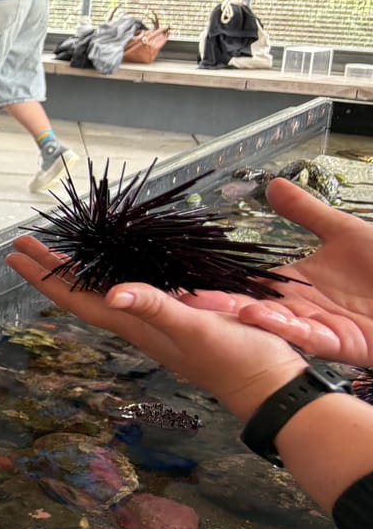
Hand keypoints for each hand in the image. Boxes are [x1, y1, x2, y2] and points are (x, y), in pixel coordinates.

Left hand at [6, 235, 305, 418]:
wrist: (271, 384)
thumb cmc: (235, 358)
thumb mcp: (194, 327)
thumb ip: (155, 308)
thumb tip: (111, 294)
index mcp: (133, 323)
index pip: (76, 298)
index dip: (44, 276)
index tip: (15, 255)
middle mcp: (137, 322)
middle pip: (82, 292)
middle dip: (51, 268)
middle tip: (22, 243)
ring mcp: (157, 320)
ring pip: (103, 290)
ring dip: (77, 271)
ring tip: (56, 251)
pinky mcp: (179, 315)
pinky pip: (133, 289)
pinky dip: (114, 272)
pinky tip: (118, 265)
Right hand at [177, 177, 372, 366]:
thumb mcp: (345, 231)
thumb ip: (306, 211)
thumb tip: (273, 185)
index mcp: (298, 283)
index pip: (251, 282)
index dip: (221, 281)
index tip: (186, 278)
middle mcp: (302, 308)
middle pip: (254, 306)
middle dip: (220, 304)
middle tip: (182, 299)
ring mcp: (320, 327)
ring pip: (275, 324)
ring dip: (244, 317)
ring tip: (212, 308)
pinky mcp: (341, 344)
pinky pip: (307, 338)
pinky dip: (283, 329)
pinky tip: (258, 317)